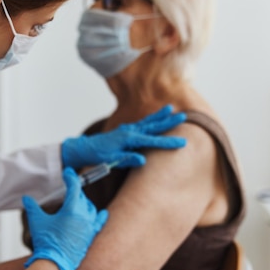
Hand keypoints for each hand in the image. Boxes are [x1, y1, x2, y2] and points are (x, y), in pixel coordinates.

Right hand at [23, 168, 107, 269]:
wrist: (55, 264)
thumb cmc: (46, 242)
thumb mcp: (37, 221)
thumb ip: (32, 207)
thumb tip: (26, 198)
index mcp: (72, 209)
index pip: (74, 187)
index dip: (70, 177)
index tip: (67, 172)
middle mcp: (83, 216)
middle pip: (82, 196)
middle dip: (74, 191)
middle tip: (67, 188)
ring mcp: (89, 226)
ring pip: (90, 207)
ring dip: (83, 202)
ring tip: (75, 202)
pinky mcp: (90, 236)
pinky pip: (98, 222)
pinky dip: (100, 216)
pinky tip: (103, 213)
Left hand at [61, 104, 186, 168]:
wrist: (85, 149)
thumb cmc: (98, 156)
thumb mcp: (111, 160)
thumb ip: (127, 159)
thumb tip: (143, 160)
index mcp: (128, 139)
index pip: (152, 141)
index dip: (168, 142)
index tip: (182, 142)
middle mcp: (129, 131)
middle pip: (153, 126)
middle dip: (168, 122)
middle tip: (183, 116)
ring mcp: (127, 130)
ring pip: (147, 122)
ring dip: (159, 116)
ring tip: (170, 108)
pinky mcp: (125, 131)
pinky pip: (141, 124)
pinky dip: (150, 120)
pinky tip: (155, 117)